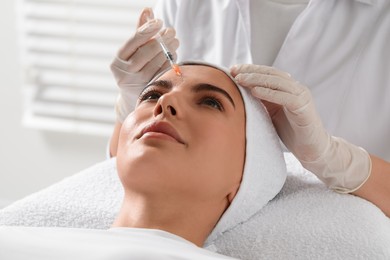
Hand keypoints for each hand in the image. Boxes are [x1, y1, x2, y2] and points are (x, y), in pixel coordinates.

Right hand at [111, 8, 178, 122]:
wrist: (133, 96)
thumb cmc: (134, 67)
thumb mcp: (133, 51)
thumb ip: (140, 32)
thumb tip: (148, 10)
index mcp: (118, 60)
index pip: (134, 41)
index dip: (147, 30)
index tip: (159, 22)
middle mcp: (125, 73)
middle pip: (146, 52)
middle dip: (161, 39)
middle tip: (172, 31)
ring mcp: (137, 83)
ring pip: (156, 62)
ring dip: (168, 49)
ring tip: (175, 41)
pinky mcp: (150, 89)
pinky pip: (163, 72)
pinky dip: (169, 62)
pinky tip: (173, 54)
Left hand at [231, 64, 370, 191]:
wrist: (312, 149)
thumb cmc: (291, 132)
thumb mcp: (271, 113)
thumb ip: (261, 102)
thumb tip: (239, 94)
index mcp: (288, 88)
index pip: (268, 73)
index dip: (250, 69)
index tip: (232, 70)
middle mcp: (296, 88)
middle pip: (272, 73)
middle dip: (251, 71)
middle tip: (233, 72)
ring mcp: (301, 97)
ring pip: (278, 82)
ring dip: (257, 79)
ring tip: (240, 80)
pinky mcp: (304, 108)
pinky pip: (286, 97)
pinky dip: (270, 93)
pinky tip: (255, 92)